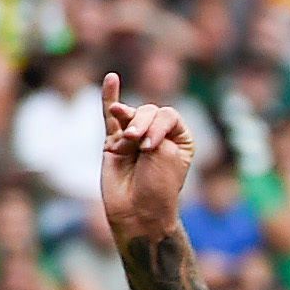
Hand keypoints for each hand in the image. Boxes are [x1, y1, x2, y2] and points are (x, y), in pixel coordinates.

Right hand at [100, 75, 197, 241]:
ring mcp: (134, 138)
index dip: (159, 125)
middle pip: (149, 111)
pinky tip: (111, 78)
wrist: (138, 211)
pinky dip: (109, 97)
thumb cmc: (159, 186)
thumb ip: (150, 127)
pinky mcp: (113, 144)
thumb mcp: (166, 153)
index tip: (153, 147)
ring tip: (129, 139)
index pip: (168, 115)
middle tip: (141, 147)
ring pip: (129, 115)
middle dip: (144, 124)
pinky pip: (110, 116)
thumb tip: (120, 110)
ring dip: (128, 121)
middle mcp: (158, 136)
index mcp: (180, 139)